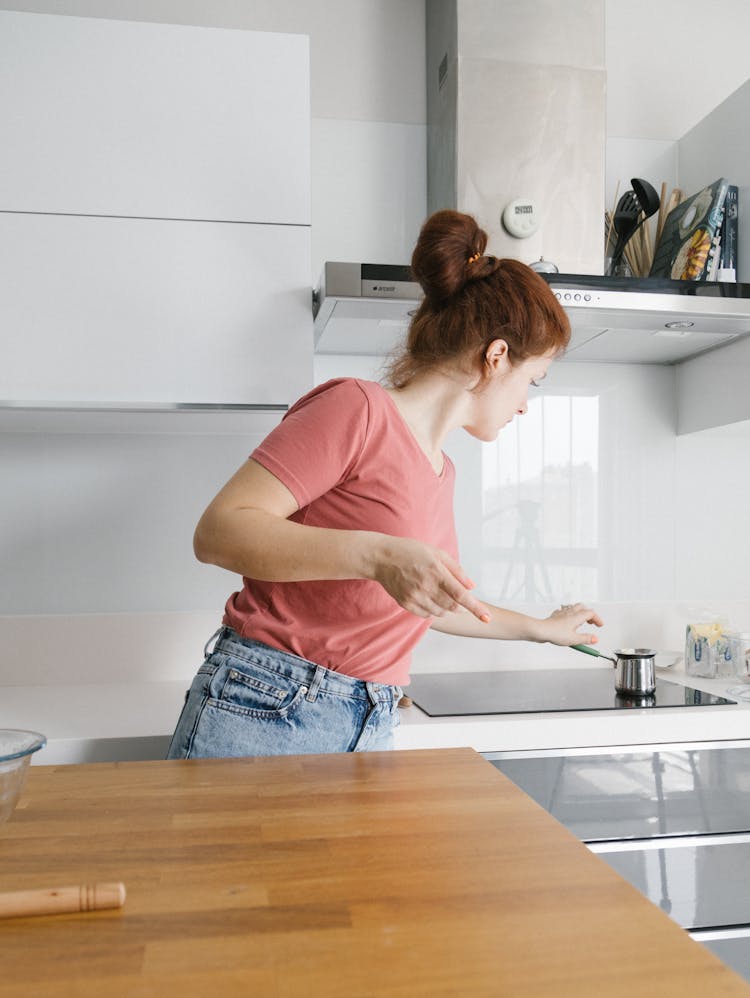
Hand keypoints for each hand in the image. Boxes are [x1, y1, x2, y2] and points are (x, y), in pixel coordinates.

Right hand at [372, 536, 489, 623]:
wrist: (381, 558)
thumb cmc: (410, 551)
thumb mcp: (437, 553)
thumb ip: (456, 570)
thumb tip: (472, 586)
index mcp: (436, 572)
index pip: (461, 595)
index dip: (476, 608)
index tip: (487, 618)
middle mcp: (426, 587)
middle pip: (452, 607)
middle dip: (462, 608)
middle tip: (463, 603)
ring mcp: (415, 597)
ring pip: (440, 612)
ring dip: (448, 610)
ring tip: (446, 599)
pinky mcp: (406, 603)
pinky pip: (426, 615)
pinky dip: (434, 611)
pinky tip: (432, 601)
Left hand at [541, 602, 603, 645]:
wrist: (540, 630)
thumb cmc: (555, 633)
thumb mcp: (574, 639)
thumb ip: (586, 639)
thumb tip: (595, 639)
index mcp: (577, 616)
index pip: (591, 613)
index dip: (597, 619)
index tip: (600, 625)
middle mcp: (570, 612)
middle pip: (583, 608)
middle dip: (589, 614)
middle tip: (591, 622)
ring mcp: (562, 613)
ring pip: (573, 608)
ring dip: (579, 613)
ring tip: (581, 622)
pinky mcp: (555, 616)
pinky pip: (564, 611)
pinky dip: (569, 615)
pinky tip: (567, 621)